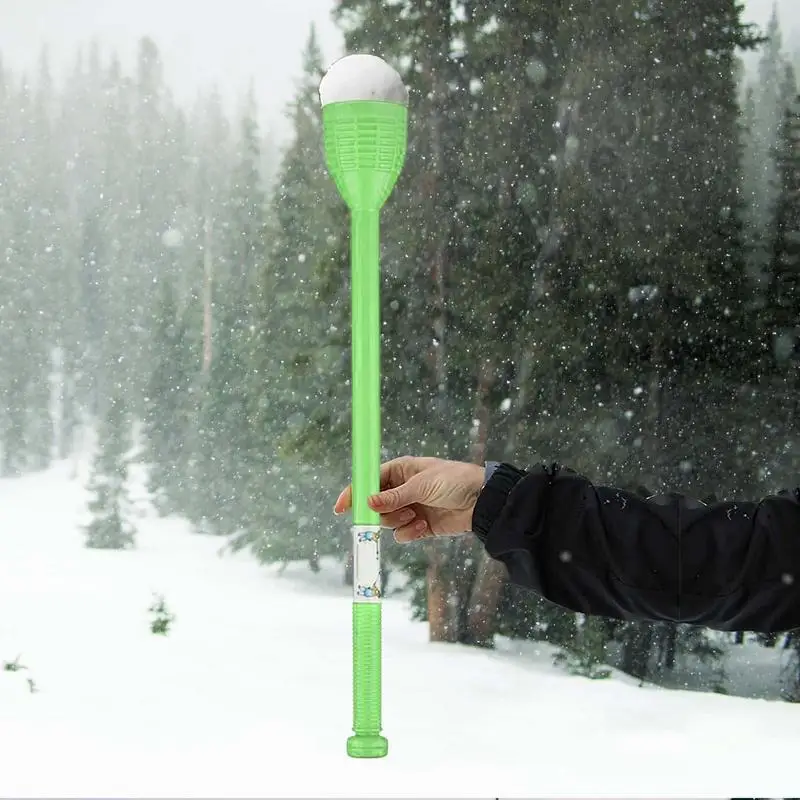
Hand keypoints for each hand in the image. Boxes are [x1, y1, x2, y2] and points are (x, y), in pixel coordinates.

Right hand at [333, 456, 484, 541]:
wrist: (482, 501)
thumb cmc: (454, 480)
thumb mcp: (422, 484)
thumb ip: (394, 496)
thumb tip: (368, 502)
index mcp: (401, 470)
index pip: (370, 480)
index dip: (354, 492)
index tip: (341, 508)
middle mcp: (403, 489)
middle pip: (375, 505)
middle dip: (382, 512)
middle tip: (396, 512)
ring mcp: (411, 508)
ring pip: (387, 522)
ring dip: (398, 522)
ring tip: (417, 516)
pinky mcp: (420, 526)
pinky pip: (403, 535)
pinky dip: (410, 533)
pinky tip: (424, 526)